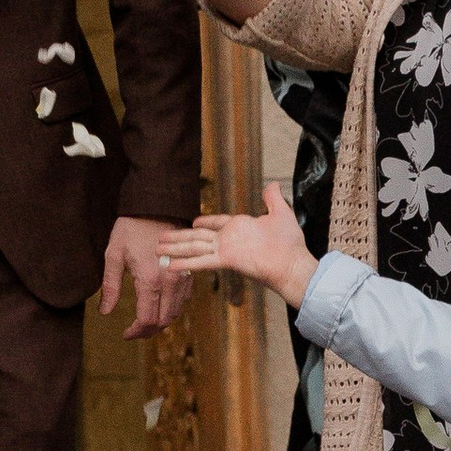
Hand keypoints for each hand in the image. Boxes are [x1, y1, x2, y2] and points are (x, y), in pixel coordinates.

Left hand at [101, 214, 190, 340]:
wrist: (156, 206)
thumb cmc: (131, 228)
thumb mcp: (114, 255)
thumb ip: (110, 286)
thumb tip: (105, 312)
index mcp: (150, 279)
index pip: (147, 319)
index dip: (136, 331)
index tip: (125, 334)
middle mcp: (170, 281)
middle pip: (163, 320)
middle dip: (148, 331)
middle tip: (133, 332)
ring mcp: (182, 277)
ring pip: (175, 312)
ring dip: (161, 322)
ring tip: (144, 323)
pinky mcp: (188, 272)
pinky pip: (183, 300)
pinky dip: (171, 309)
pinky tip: (158, 307)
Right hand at [158, 179, 315, 307]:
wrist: (293, 264)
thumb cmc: (290, 243)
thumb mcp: (281, 213)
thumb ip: (272, 199)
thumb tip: (272, 184)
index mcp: (239, 227)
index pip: (216, 223)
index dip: (204, 222)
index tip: (193, 222)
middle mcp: (229, 239)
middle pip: (198, 236)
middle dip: (179, 237)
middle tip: (161, 238)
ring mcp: (226, 250)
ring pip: (194, 247)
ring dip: (175, 248)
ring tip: (157, 249)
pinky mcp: (226, 260)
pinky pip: (202, 261)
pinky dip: (185, 263)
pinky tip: (170, 265)